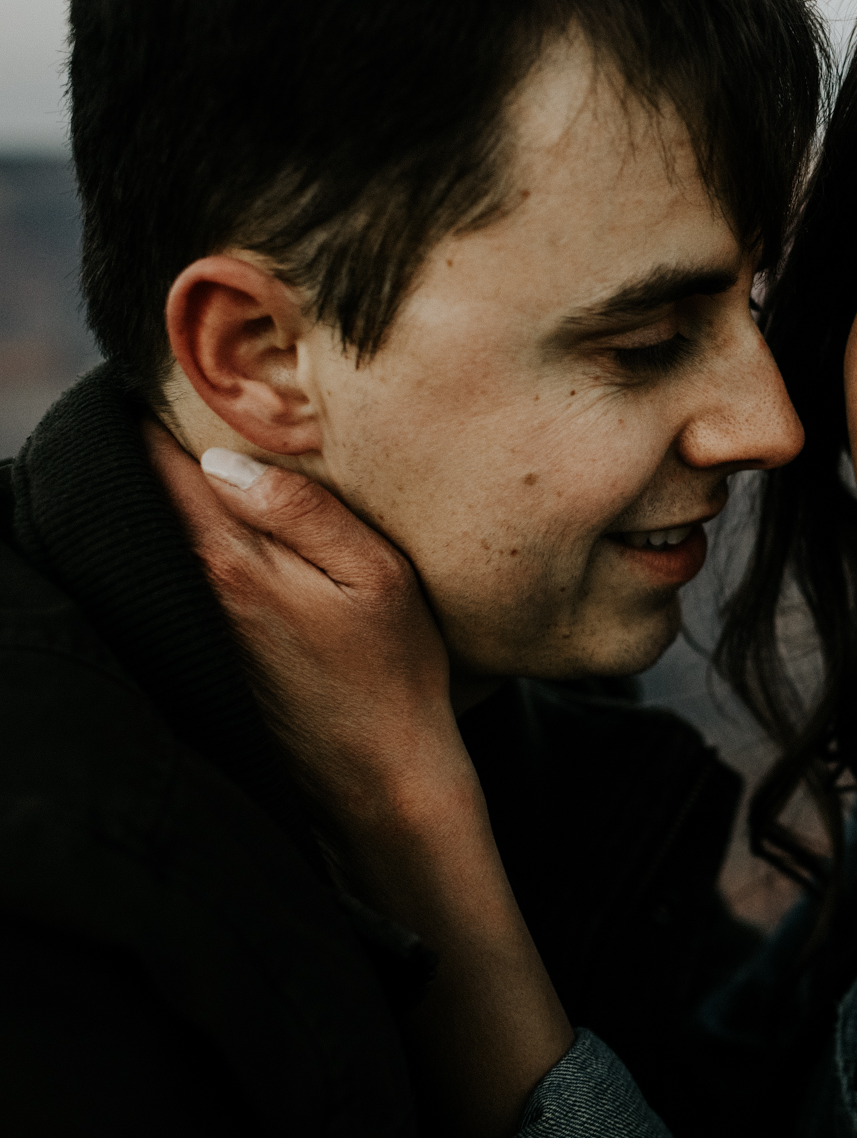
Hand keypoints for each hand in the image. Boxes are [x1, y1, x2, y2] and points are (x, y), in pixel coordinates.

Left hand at [144, 421, 466, 828]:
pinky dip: (211, 537)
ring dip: (197, 495)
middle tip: (227, 411)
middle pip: (159, 495)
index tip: (213, 388)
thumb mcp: (374, 574)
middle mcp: (200, 590)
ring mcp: (201, 622)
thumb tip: (225, 457)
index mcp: (231, 561)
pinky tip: (252, 528)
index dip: (173, 416)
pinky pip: (194, 569)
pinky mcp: (215, 646)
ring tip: (240, 460)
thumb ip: (303, 511)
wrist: (379, 773)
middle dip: (180, 449)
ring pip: (175, 531)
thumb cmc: (393, 670)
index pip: (164, 465)